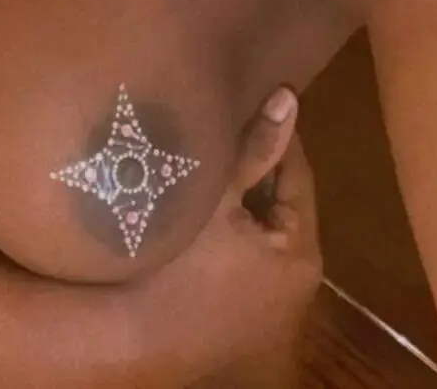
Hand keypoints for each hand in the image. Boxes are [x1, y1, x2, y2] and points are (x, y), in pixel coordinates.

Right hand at [125, 90, 320, 387]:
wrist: (134, 340)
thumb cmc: (180, 263)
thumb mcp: (219, 196)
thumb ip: (255, 148)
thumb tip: (287, 98)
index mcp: (302, 250)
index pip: (298, 171)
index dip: (276, 132)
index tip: (253, 97)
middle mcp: (298, 281)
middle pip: (280, 201)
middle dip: (257, 165)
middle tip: (227, 124)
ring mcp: (271, 301)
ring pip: (260, 226)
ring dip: (242, 196)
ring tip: (213, 157)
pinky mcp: (243, 312)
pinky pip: (244, 252)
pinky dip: (230, 227)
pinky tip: (202, 206)